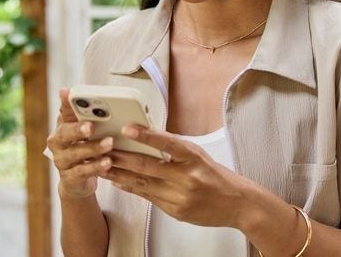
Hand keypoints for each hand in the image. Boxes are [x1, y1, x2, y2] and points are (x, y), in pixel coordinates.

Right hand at [46, 87, 114, 199]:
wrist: (77, 181)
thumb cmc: (83, 150)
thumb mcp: (84, 132)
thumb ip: (86, 115)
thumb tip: (89, 95)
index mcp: (63, 127)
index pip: (64, 112)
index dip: (65, 102)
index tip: (68, 92)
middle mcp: (57, 143)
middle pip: (65, 133)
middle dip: (78, 128)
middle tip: (91, 125)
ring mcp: (62, 161)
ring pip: (76, 153)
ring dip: (93, 148)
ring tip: (109, 143)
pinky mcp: (69, 178)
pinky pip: (83, 172)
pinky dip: (96, 167)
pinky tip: (108, 162)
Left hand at [100, 125, 251, 227]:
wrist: (237, 204)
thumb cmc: (215, 176)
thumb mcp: (197, 155)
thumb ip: (173, 149)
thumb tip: (145, 138)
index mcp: (194, 157)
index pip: (167, 142)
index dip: (146, 135)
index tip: (128, 128)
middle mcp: (187, 177)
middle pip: (148, 166)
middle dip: (121, 157)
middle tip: (102, 149)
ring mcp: (181, 196)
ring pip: (143, 184)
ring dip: (120, 174)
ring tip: (102, 165)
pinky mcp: (176, 211)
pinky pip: (149, 198)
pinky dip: (132, 188)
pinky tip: (119, 182)